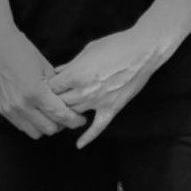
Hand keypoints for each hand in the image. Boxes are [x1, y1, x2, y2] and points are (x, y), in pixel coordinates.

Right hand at [0, 27, 87, 138]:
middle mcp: (22, 105)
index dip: (74, 120)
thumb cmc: (23, 52)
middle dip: (62, 124)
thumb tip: (70, 103)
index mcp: (36, 92)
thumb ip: (58, 89)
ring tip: (51, 114)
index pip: (60, 116)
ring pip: (35, 132)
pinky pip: (22, 126)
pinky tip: (37, 111)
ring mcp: (10, 109)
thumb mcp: (46, 68)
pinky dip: (32, 123)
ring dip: (46, 126)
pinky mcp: (2, 110)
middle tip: (67, 114)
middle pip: (49, 129)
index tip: (81, 119)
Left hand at [48, 26, 167, 147]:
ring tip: (62, 114)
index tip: (48, 87)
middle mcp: (84, 90)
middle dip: (54, 102)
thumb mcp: (88, 50)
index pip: (51, 88)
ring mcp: (98, 102)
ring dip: (67, 114)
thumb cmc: (115, 45)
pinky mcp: (112, 108)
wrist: (142, 51)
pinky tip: (79, 145)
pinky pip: (97, 128)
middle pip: (59, 103)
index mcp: (76, 74)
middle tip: (52, 102)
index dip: (47, 88)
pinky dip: (87, 137)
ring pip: (73, 115)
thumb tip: (57, 72)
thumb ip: (70, 64)